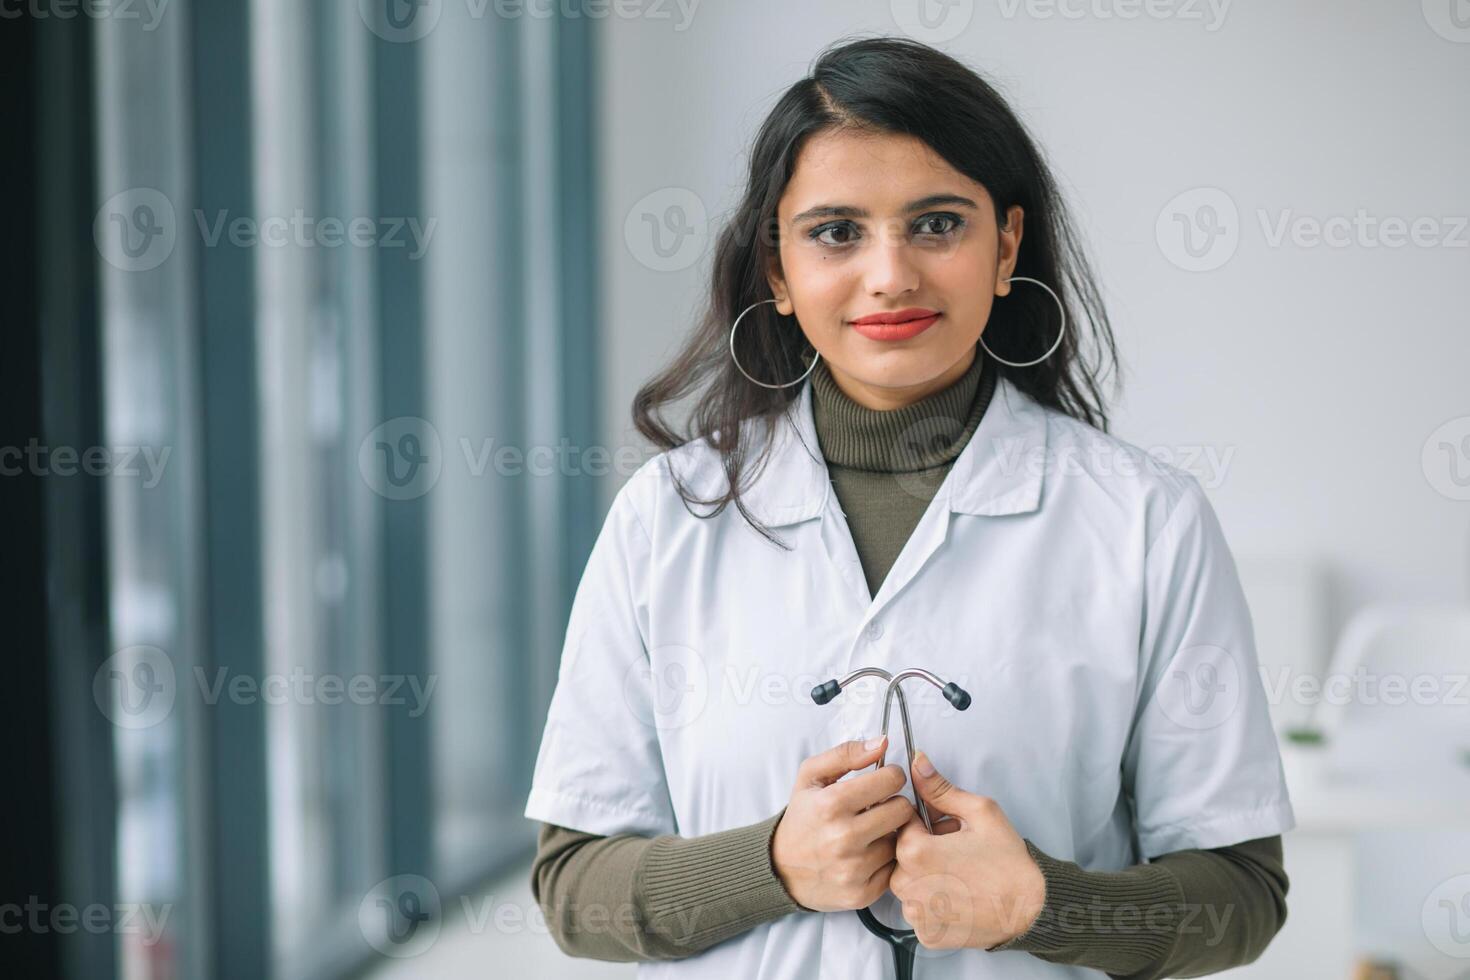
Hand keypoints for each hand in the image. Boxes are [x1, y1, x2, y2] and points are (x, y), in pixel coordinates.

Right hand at [771, 735, 916, 912]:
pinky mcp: (862, 893)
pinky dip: (886, 860)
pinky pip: (895, 869)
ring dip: (890, 834)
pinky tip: (869, 854)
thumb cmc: (801, 818)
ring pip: (901, 840)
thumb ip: (846, 754)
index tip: (882, 781)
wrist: (780, 869)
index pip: (892, 780)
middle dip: (894, 804)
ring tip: (871, 832)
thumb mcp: (810, 776)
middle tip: (879, 807)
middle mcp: (844, 837)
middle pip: (903, 810)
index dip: (891, 776)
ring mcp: (854, 869)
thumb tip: (884, 742)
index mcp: (831, 804)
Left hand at [889, 750, 1045, 950]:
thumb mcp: (980, 813)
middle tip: (957, 853)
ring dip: (926, 877)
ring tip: (959, 876)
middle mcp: (907, 886)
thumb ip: (941, 789)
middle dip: (924, 849)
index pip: (902, 824)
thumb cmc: (1008, 861)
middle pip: (901, 855)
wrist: (1032, 909)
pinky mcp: (927, 935)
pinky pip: (919, 911)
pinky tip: (958, 899)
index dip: (926, 822)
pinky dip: (934, 903)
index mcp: (915, 851)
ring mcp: (916, 914)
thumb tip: (917, 762)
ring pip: (908, 884)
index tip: (947, 830)